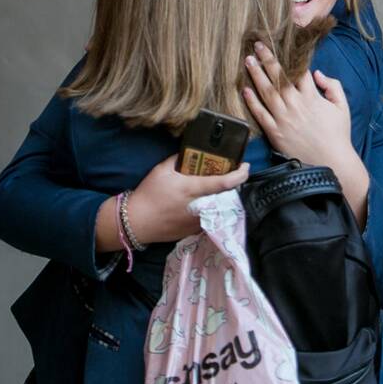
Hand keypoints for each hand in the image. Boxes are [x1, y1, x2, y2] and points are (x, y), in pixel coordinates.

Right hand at [124, 155, 248, 244]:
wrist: (137, 222)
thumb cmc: (149, 194)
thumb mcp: (162, 170)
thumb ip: (178, 159)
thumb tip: (189, 152)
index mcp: (193, 189)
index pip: (225, 183)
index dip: (240, 174)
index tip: (246, 166)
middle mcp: (201, 207)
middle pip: (227, 195)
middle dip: (231, 185)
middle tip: (229, 174)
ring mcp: (199, 221)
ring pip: (219, 208)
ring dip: (221, 197)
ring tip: (215, 189)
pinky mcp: (194, 231)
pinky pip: (210, 218)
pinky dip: (210, 209)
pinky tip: (202, 203)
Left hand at [243, 44, 369, 225]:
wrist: (331, 162)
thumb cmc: (338, 134)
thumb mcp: (342, 107)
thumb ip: (333, 86)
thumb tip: (317, 73)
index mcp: (312, 97)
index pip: (298, 71)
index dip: (289, 56)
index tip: (279, 44)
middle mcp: (295, 105)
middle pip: (279, 77)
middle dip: (267, 59)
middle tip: (257, 45)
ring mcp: (283, 118)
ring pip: (266, 92)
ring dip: (256, 75)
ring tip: (248, 60)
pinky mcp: (275, 132)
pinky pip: (260, 114)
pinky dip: (252, 102)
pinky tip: (244, 90)